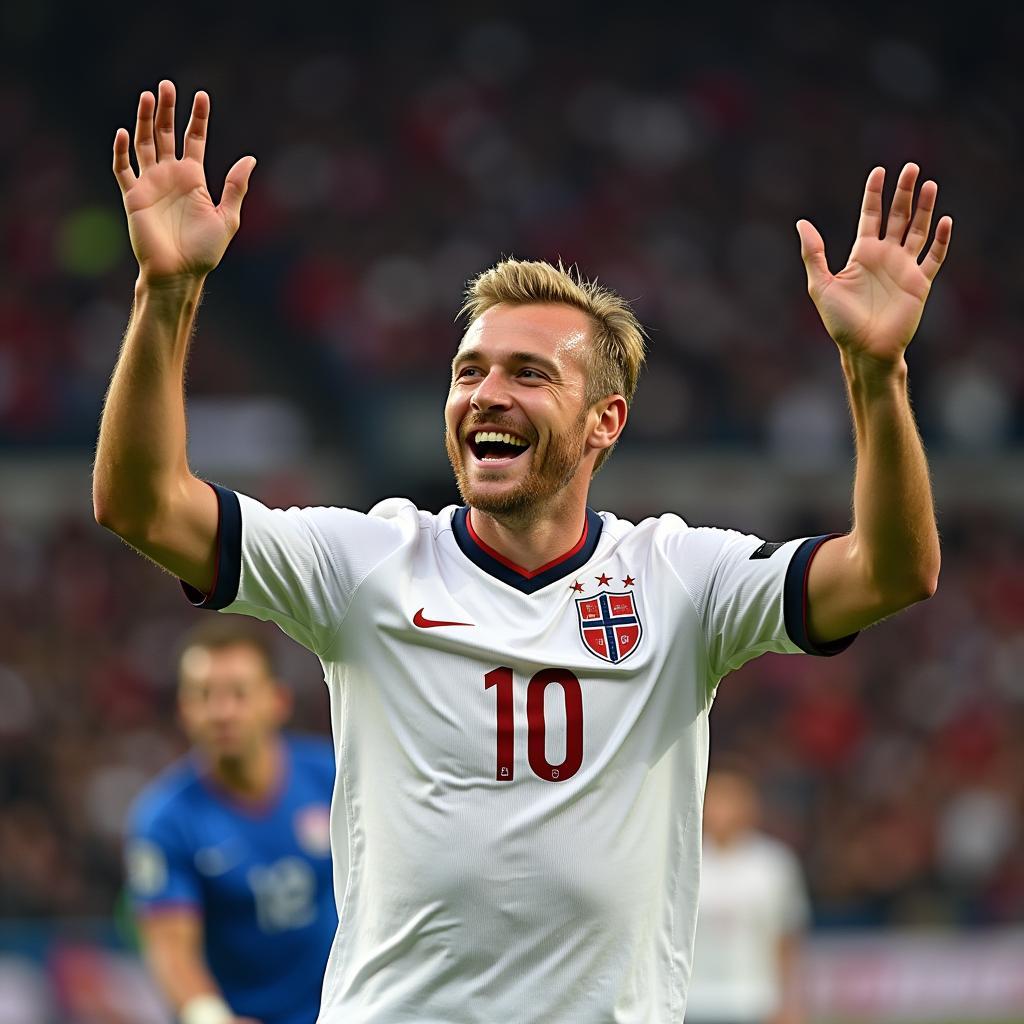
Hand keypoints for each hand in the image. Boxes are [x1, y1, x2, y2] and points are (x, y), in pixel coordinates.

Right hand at [113, 80, 255, 284]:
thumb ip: (235, 187)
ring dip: (143, 120)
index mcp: (194, 179)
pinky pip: (123, 169)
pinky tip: (124, 132)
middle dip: (166, 110)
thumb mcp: (227, 218)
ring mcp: (151, 184)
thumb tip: (251, 159)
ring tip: (147, 96)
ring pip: (144, 143)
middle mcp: (171, 176)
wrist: (179, 273)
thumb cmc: (204, 251)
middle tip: (167, 85)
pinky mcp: (133, 197)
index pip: (194, 139)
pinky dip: (121, 151)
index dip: (197, 118)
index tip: (202, 95)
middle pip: (165, 134)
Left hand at [796, 163, 951, 366]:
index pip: (870, 216)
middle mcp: (885, 256)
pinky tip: (944, 220)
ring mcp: (904, 268)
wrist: (864, 349)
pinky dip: (940, 239)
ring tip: (929, 184)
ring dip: (925, 208)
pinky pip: (934, 257)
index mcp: (862, 254)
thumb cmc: (840, 322)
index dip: (874, 194)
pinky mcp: (919, 283)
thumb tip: (801, 223)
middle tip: (912, 167)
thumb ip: (813, 254)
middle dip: (904, 192)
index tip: (879, 171)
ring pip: (918, 230)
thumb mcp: (821, 285)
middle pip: (898, 216)